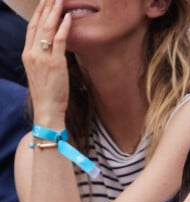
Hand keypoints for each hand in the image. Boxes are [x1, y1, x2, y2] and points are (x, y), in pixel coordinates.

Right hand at [22, 0, 70, 128]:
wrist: (47, 109)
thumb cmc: (47, 94)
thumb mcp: (41, 73)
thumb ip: (44, 58)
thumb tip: (52, 48)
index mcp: (27, 55)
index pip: (31, 28)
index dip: (37, 14)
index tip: (43, 2)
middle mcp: (32, 53)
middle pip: (37, 24)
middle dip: (45, 7)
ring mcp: (42, 57)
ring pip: (47, 28)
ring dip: (54, 12)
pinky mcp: (55, 63)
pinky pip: (59, 40)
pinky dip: (64, 27)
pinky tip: (68, 17)